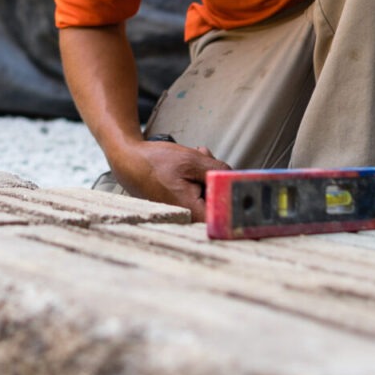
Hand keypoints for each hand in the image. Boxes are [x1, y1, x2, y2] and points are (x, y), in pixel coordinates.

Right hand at [112, 138, 229, 220]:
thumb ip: (219, 170)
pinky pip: (198, 194)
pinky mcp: (180, 206)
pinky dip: (199, 178)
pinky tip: (191, 164)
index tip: (247, 190)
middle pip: (219, 201)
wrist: (127, 161)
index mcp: (193, 212)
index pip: (228, 214)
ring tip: (198, 155)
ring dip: (208, 174)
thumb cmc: (155, 162)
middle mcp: (189, 218)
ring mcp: (184, 213)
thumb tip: (238, 180)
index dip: (239, 200)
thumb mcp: (193, 160)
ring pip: (209, 194)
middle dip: (218, 177)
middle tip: (210, 158)